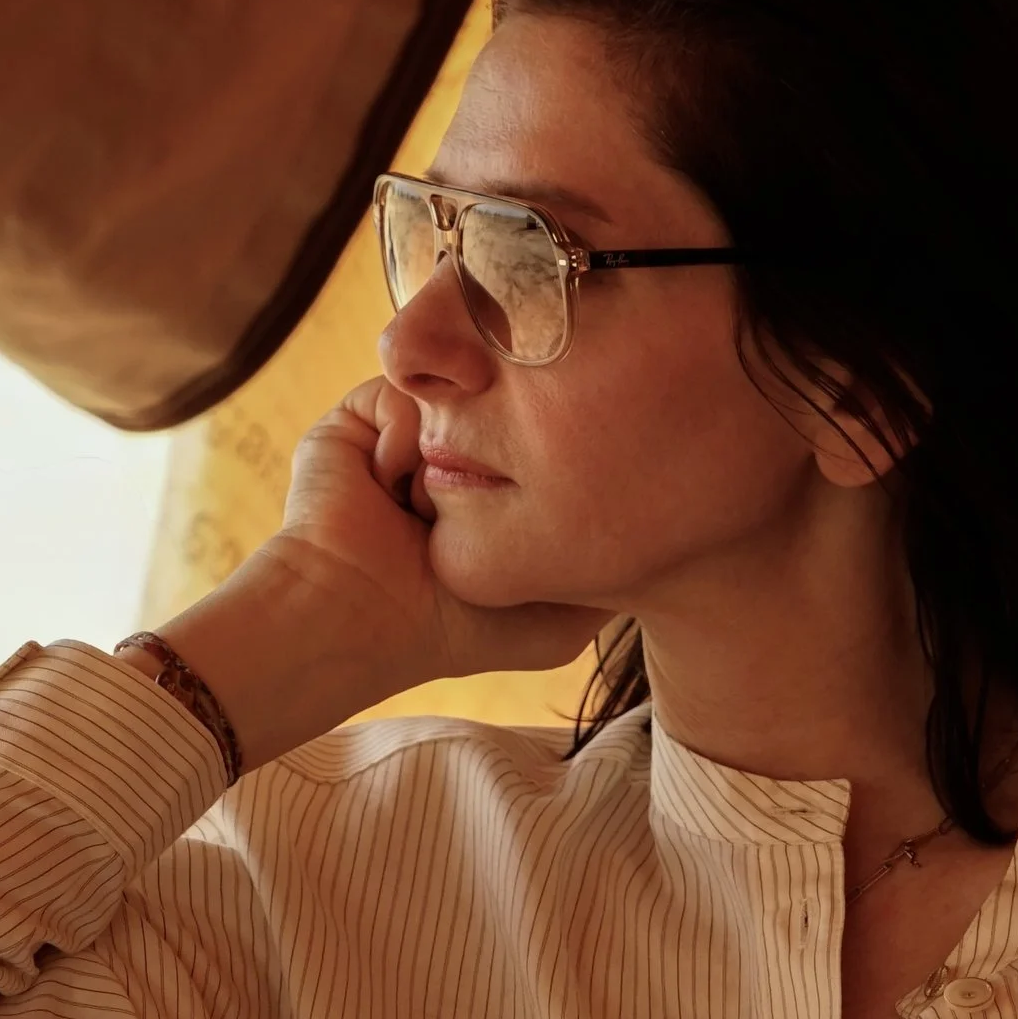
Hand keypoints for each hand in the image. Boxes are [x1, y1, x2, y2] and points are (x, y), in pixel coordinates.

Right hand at [149, 380, 606, 769]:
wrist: (360, 616)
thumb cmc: (454, 630)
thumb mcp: (560, 620)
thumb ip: (609, 577)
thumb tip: (657, 522)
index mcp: (499, 497)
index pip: (549, 442)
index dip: (562, 456)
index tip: (559, 491)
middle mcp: (458, 457)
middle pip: (510, 405)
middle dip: (509, 447)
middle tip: (485, 502)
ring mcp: (412, 431)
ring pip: (458, 391)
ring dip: (451, 452)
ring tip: (428, 508)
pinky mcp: (363, 416)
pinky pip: (403, 388)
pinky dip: (403, 440)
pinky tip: (392, 492)